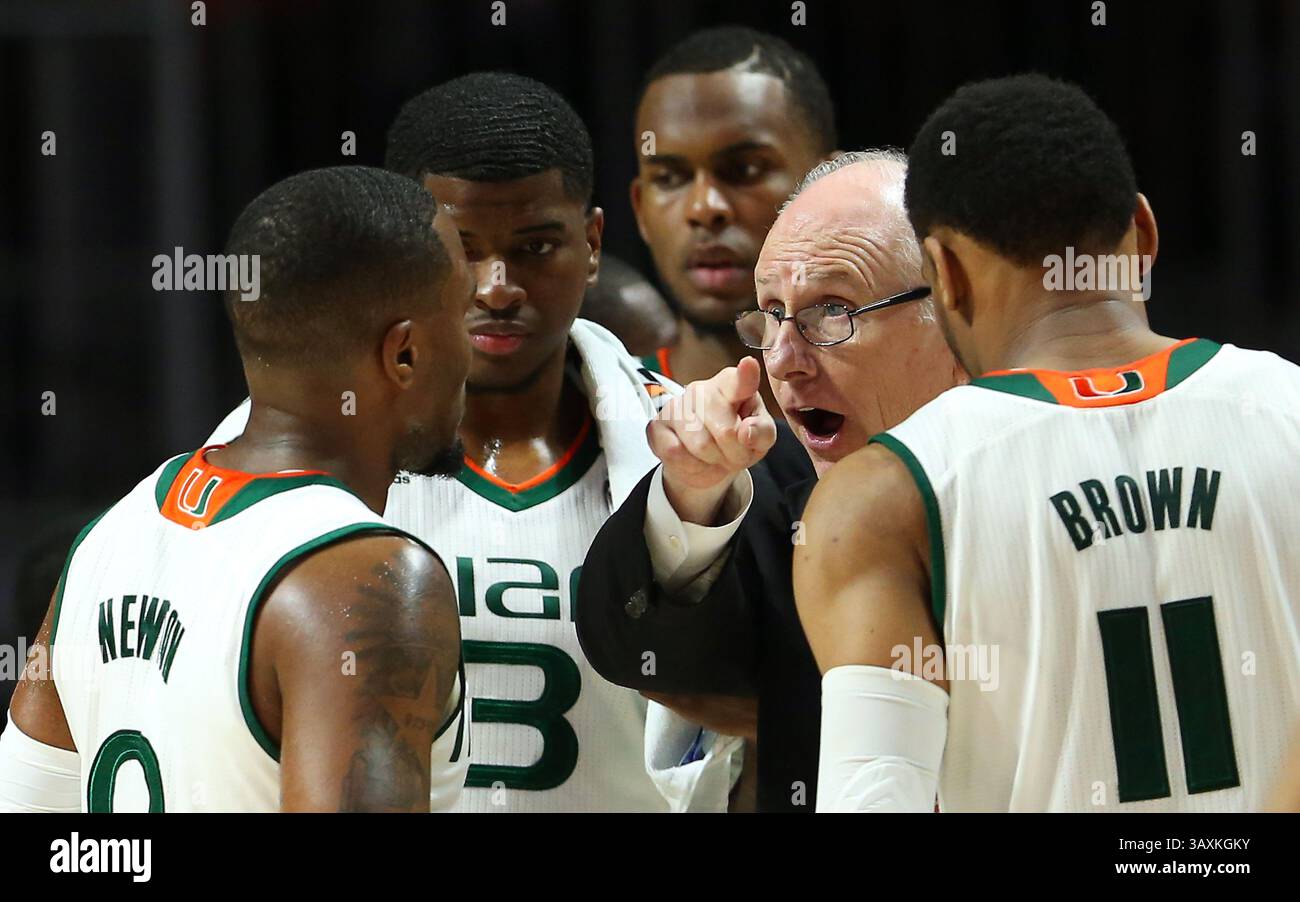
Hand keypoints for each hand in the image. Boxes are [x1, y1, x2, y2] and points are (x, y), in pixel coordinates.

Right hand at [648, 356, 776, 524]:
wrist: (706, 460)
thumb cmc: (736, 439)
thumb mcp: (760, 436)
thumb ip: (762, 432)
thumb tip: (746, 432)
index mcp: (731, 385)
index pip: (739, 380)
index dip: (746, 375)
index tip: (749, 365)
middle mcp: (701, 390)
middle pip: (726, 431)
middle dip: (736, 453)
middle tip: (736, 453)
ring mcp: (675, 406)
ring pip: (701, 446)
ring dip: (714, 461)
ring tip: (716, 456)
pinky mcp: (656, 427)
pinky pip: (675, 454)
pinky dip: (691, 465)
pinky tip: (694, 458)